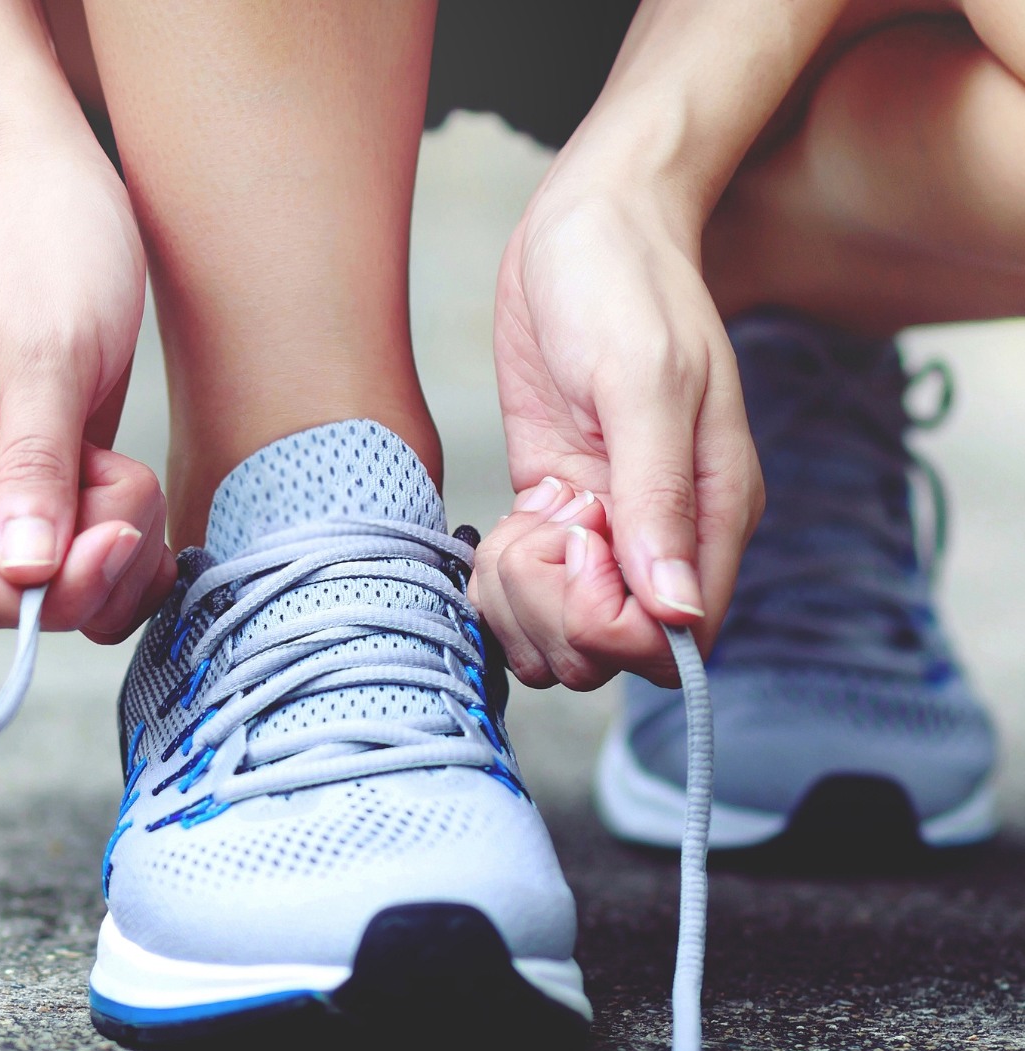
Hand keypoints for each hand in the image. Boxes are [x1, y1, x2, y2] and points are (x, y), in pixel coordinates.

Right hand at [0, 135, 174, 641]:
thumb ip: (31, 462)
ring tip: (130, 474)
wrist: (66, 204)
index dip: (45, 589)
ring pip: (75, 588)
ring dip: (125, 553)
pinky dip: (136, 546)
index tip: (109, 533)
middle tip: (126, 485)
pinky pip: (102, 558)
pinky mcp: (71, 487)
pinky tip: (142, 497)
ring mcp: (27, 493)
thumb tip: (21, 569)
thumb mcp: (44, 352)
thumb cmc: (45, 251)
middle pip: (29, 599)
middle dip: (98, 567)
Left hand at [482, 173, 762, 687]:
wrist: (581, 232)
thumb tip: (673, 611)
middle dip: (554, 608)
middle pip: (609, 653)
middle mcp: (662, 538)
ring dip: (521, 597)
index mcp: (711, 514)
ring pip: (560, 637)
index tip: (579, 537)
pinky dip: (502, 578)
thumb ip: (658, 495)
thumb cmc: (623, 285)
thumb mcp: (643, 379)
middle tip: (546, 520)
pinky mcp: (557, 517)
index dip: (611, 620)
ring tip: (528, 515)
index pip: (676, 641)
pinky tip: (512, 517)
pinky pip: (525, 595)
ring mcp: (605, 533)